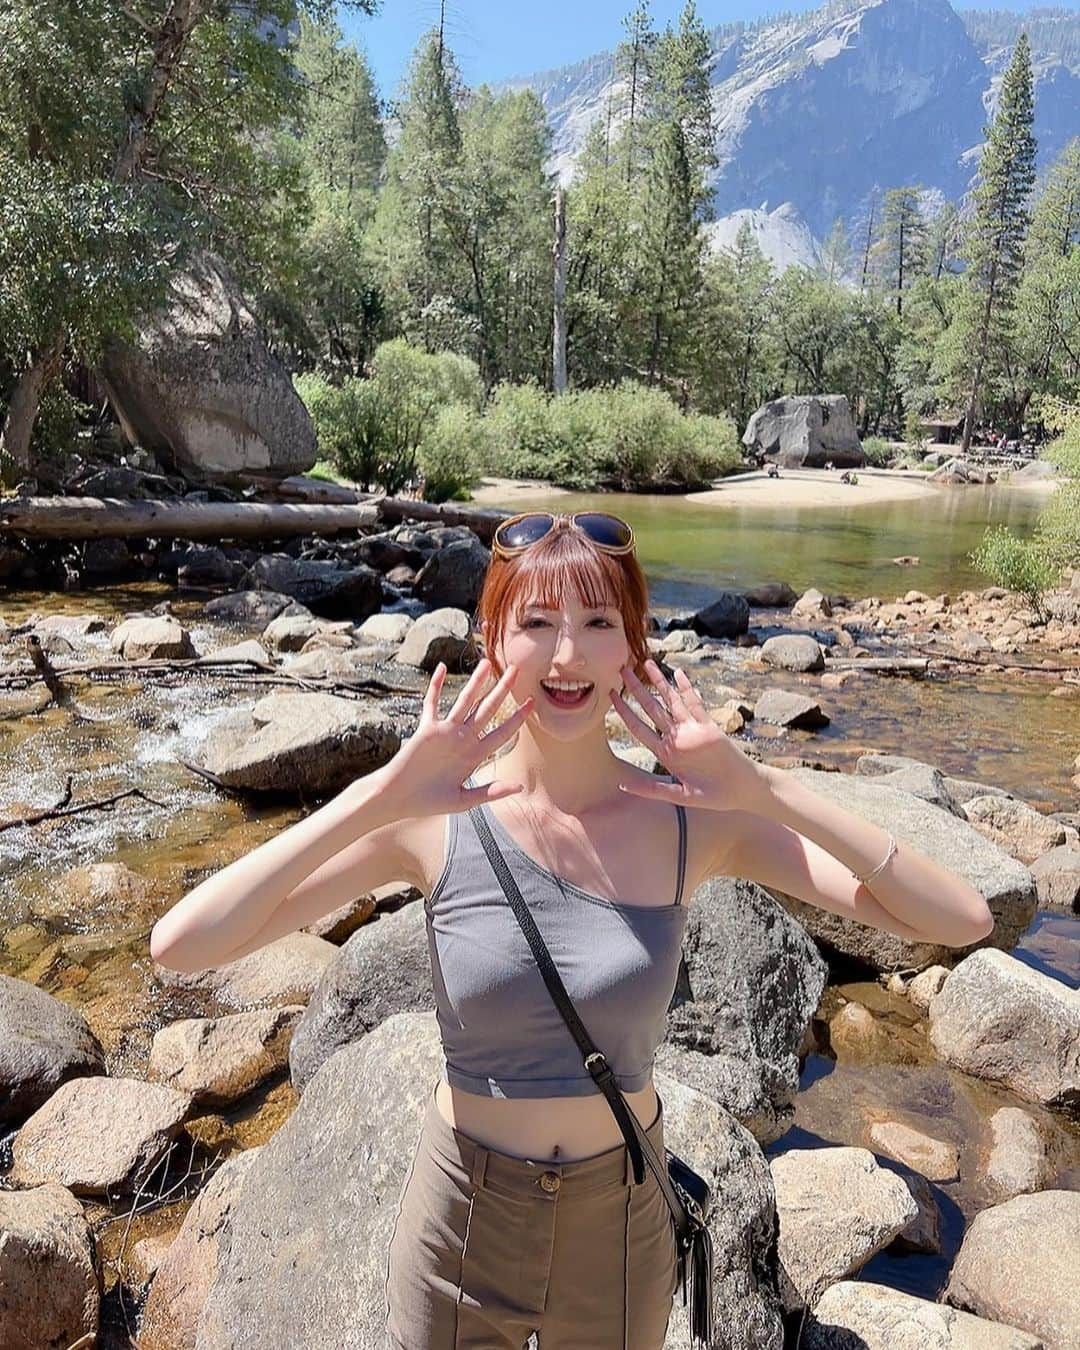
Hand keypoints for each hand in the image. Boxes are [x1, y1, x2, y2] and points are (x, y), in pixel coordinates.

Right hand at [373, 659, 531, 818]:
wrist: (399, 798)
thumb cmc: (429, 802)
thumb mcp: (464, 801)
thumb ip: (490, 792)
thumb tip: (520, 787)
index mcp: (475, 755)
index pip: (502, 732)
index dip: (517, 717)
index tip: (532, 702)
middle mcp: (463, 739)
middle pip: (487, 709)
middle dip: (502, 690)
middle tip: (516, 669)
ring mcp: (445, 731)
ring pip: (464, 701)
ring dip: (475, 682)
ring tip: (487, 662)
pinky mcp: (427, 728)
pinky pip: (432, 703)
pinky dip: (435, 685)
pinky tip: (442, 668)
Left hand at [609, 659, 771, 811]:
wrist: (740, 790)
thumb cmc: (711, 796)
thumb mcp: (678, 795)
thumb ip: (651, 789)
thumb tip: (622, 787)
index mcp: (665, 752)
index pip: (638, 727)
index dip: (624, 710)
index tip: (610, 695)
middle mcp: (676, 737)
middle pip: (651, 708)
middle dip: (636, 689)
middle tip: (621, 669)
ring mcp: (692, 730)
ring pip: (671, 701)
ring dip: (658, 682)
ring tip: (645, 662)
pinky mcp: (709, 727)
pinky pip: (695, 704)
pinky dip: (687, 689)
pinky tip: (677, 674)